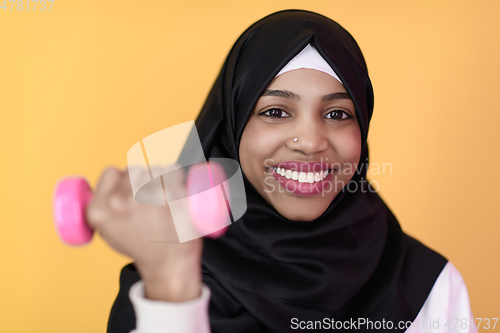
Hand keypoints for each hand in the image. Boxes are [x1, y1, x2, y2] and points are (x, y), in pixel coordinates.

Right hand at [85, 164, 201, 300]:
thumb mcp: (107, 231)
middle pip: (135, 170)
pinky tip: (177, 193)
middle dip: (144, 180)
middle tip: (152, 199)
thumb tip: (109, 181)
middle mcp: (121, 202)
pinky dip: (178, 178)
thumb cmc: (141, 246)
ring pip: (155, 169)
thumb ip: (103, 206)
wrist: (168, 265)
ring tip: (165, 199)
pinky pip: (174, 171)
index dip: (123, 179)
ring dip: (162, 178)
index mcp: (99, 210)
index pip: (111, 172)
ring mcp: (147, 198)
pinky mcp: (173, 197)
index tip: (132, 191)